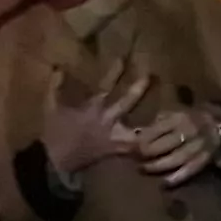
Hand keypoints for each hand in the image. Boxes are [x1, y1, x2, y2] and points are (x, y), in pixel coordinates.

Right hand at [35, 56, 152, 176]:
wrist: (58, 162)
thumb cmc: (56, 133)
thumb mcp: (51, 108)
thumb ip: (55, 87)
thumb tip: (59, 67)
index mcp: (92, 109)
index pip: (105, 86)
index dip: (114, 72)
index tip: (124, 58)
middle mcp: (106, 121)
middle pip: (126, 103)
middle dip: (138, 89)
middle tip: (151, 76)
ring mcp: (113, 137)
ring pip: (137, 128)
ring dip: (151, 122)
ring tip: (169, 115)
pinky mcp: (117, 151)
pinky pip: (136, 150)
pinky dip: (147, 147)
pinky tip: (161, 144)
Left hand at [131, 104, 220, 184]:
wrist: (217, 121)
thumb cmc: (187, 117)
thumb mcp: (171, 113)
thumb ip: (156, 123)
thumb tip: (136, 134)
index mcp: (178, 117)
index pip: (156, 130)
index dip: (142, 140)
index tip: (130, 147)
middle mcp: (189, 130)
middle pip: (165, 144)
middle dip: (147, 153)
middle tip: (134, 160)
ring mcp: (199, 145)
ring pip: (177, 158)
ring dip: (158, 166)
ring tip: (144, 169)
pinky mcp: (206, 158)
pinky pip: (191, 169)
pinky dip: (177, 177)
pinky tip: (164, 183)